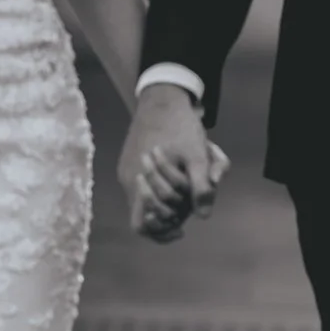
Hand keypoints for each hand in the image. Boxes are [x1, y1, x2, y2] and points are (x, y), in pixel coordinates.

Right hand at [120, 88, 218, 238]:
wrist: (161, 96)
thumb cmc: (180, 125)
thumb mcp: (198, 155)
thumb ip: (201, 186)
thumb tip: (203, 217)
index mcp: (140, 183)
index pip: (142, 226)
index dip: (161, 234)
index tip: (181, 231)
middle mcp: (129, 180)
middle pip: (150, 212)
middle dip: (173, 208)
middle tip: (191, 199)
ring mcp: (126, 169)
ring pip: (148, 195)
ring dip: (170, 192)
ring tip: (188, 177)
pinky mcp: (128, 160)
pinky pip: (145, 181)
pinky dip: (163, 180)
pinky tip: (179, 167)